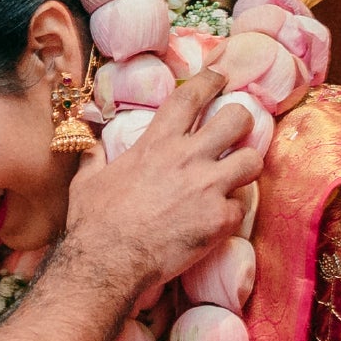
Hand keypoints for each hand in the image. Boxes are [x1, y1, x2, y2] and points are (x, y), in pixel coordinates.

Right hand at [53, 73, 261, 294]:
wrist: (107, 262)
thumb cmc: (94, 222)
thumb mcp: (87, 181)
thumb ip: (95, 157)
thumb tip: (89, 143)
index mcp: (157, 142)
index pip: (192, 95)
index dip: (210, 81)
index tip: (220, 79)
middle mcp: (188, 158)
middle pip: (237, 119)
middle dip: (241, 121)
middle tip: (236, 132)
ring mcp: (208, 188)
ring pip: (252, 160)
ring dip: (245, 167)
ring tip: (235, 177)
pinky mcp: (220, 220)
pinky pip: (240, 207)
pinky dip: (230, 213)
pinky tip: (217, 221)